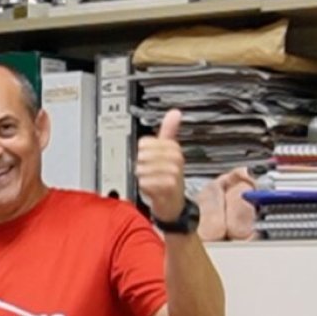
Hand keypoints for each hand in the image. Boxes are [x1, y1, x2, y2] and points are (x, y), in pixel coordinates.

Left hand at [137, 108, 185, 222]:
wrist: (173, 203)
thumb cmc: (169, 176)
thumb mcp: (168, 151)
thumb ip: (169, 131)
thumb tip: (175, 112)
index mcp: (173, 148)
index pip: (147, 142)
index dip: (142, 150)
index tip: (145, 154)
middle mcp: (176, 160)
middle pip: (145, 154)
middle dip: (141, 163)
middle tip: (144, 168)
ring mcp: (174, 174)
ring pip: (146, 168)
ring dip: (142, 174)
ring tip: (145, 177)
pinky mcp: (169, 188)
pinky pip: (148, 182)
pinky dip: (144, 184)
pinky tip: (146, 186)